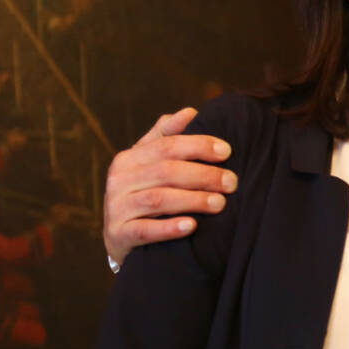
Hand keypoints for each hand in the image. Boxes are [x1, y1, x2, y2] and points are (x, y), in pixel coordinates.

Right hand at [103, 108, 238, 264]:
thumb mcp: (150, 163)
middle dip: (203, 175)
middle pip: (166, 171)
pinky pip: (144, 230)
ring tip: (220, 203)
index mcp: (130, 158)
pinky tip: (191, 226)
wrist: (120, 236)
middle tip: (232, 182)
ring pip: (158, 199)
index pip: (167, 145)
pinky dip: (169, 228)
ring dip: (193, 200)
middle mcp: (120, 179)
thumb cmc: (144, 192)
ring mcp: (117, 208)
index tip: (227, 151)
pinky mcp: (118, 234)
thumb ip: (167, 136)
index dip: (199, 145)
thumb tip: (190, 112)